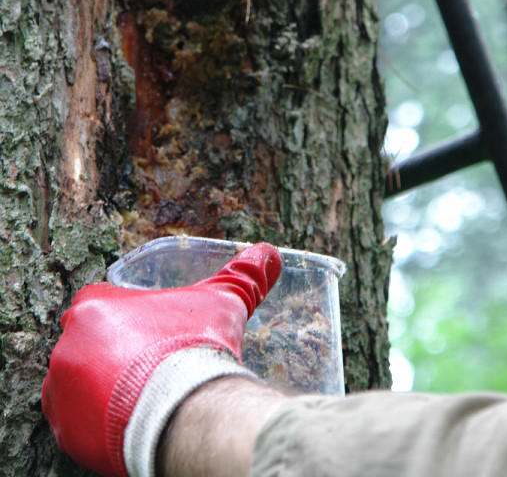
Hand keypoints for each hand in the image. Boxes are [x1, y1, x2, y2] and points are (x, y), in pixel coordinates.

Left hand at [42, 242, 281, 476]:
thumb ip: (243, 275)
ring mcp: (61, 388)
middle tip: (152, 367)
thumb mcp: (223, 303)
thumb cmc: (196, 348)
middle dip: (117, 353)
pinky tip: (129, 419)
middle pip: (90, 343)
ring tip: (143, 395)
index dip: (132, 318)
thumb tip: (269, 253)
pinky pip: (75, 422)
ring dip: (103, 386)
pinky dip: (97, 422)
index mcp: (95, 304)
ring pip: (79, 382)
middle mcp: (68, 342)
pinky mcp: (64, 429)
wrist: (183, 410)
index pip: (104, 302)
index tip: (153, 333)